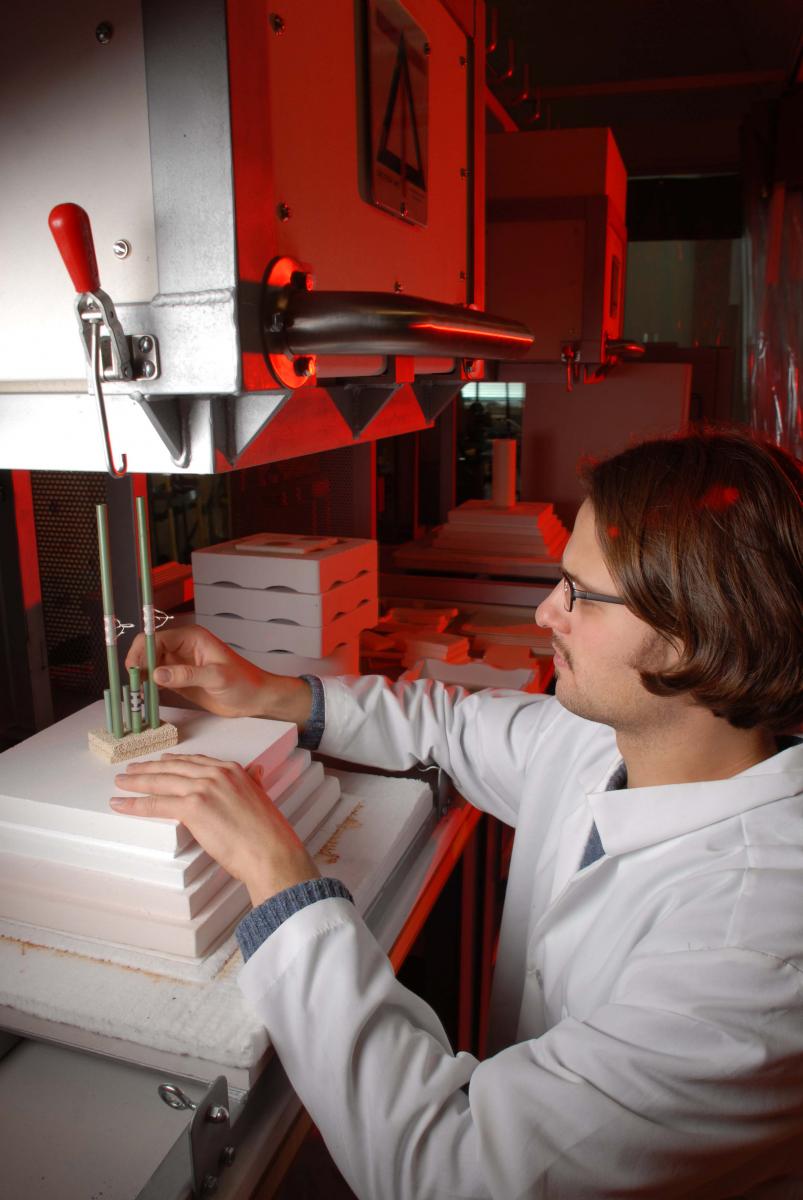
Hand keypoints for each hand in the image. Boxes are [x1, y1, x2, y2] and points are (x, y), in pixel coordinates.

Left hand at [111, 753, 318, 905]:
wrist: (271, 852)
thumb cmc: (268, 834)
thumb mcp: (262, 798)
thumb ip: (254, 782)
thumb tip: (256, 772)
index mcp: (233, 770)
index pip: (194, 762)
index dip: (173, 762)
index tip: (159, 762)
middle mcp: (217, 774)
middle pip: (173, 768)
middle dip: (148, 769)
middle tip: (131, 770)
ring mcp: (203, 788)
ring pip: (161, 782)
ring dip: (137, 782)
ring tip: (121, 783)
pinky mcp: (193, 807)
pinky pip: (156, 803)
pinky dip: (135, 804)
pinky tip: (122, 804)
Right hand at [125, 625, 312, 725]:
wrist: (255, 699)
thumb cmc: (244, 682)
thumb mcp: (216, 677)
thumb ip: (187, 675)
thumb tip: (158, 674)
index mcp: (191, 637)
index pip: (157, 638)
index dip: (141, 652)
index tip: (133, 669)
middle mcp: (182, 648)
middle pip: (149, 651)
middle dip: (138, 665)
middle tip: (132, 684)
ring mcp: (179, 664)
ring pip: (150, 667)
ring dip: (141, 679)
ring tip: (135, 694)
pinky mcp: (179, 680)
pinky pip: (157, 681)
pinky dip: (148, 688)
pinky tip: (144, 699)